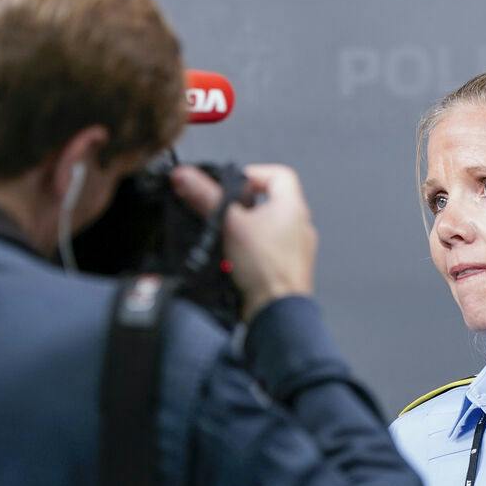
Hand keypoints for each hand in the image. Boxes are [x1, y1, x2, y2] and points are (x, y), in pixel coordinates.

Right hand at [169, 163, 315, 319]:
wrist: (277, 311)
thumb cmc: (264, 268)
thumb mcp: (229, 224)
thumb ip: (206, 197)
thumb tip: (185, 176)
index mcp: (292, 207)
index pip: (278, 174)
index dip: (254, 174)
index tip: (234, 184)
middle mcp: (300, 226)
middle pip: (271, 203)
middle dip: (245, 206)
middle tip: (226, 212)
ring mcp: (297, 250)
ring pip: (269, 230)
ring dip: (248, 231)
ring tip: (228, 239)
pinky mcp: (289, 271)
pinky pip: (269, 253)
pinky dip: (252, 254)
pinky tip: (235, 262)